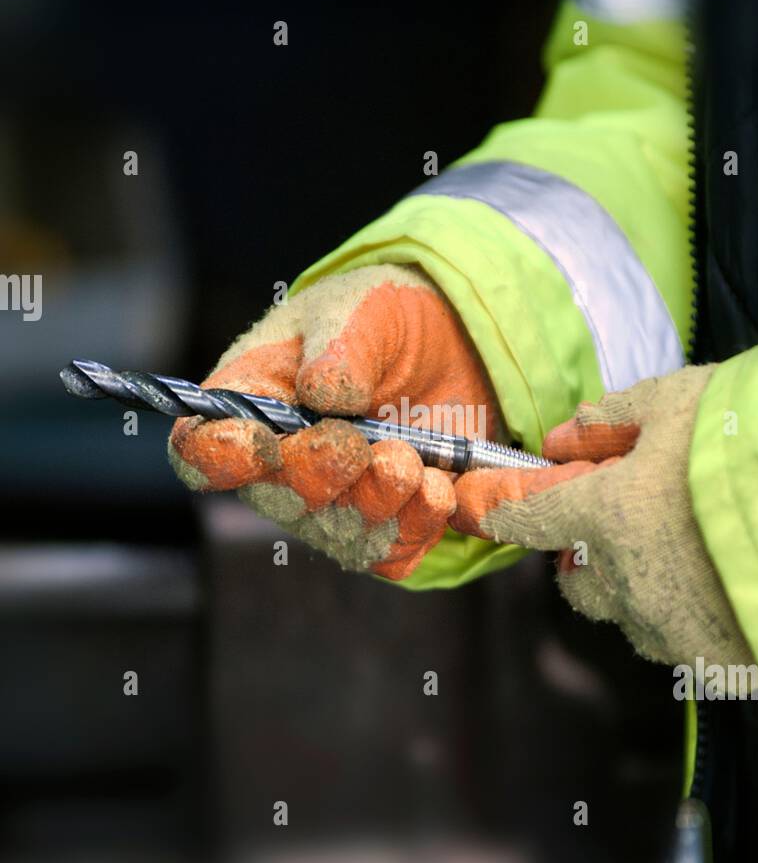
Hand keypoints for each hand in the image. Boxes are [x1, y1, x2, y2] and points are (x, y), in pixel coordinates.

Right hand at [169, 264, 499, 579]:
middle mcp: (280, 469)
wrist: (444, 344)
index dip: (219, 459)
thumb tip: (325, 392)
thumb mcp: (361, 309)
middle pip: (279, 502)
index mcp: (247, 405)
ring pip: (343, 536)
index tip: (259, 444)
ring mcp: (332, 506)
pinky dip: (428, 523)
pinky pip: (397, 553)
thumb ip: (340, 346)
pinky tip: (451, 485)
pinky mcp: (387, 527)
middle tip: (366, 446)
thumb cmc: (376, 321)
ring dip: (384, 503)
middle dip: (323, 476)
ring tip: (418, 462)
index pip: (200, 452)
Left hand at [452, 365, 754, 671]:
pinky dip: (690, 617)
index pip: (526, 522)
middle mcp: (625, 581)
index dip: (500, 513)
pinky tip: (726, 584)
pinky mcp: (714, 660)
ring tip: (695, 553)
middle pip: (576, 584)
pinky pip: (680, 642)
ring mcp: (670, 627)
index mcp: (604, 516)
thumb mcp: (676, 400)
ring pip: (630, 616)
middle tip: (630, 524)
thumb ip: (610, 418)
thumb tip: (563, 434)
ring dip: (642, 590)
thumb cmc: (752, 437)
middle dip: (588, 559)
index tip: (483, 510)